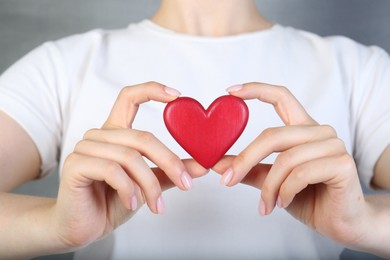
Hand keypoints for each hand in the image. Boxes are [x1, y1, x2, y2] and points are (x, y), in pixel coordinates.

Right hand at [52, 82, 207, 247]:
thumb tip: (202, 166)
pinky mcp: (75, 165)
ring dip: (149, 185)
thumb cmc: (113, 202)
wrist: (85, 228)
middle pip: (142, 137)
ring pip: (130, 157)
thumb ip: (169, 172)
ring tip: (157, 206)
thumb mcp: (147, 185)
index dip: (152, 90)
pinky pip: (112, 170)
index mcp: (116, 133)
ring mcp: (85, 148)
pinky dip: (128, 189)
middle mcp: (99, 135)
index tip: (177, 95)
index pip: (129, 98)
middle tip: (187, 184)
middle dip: (169, 162)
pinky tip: (132, 203)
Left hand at [213, 82, 368, 246]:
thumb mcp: (272, 181)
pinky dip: (285, 192)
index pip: (281, 97)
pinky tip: (283, 203)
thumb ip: (249, 169)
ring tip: (265, 205)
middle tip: (227, 180)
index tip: (231, 91)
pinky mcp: (342, 163)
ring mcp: (333, 145)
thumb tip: (217, 163)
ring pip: (285, 159)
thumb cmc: (308, 198)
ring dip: (269, 187)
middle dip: (245, 159)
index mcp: (303, 129)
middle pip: (273, 135)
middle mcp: (319, 132)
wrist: (341, 223)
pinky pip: (301, 173)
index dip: (257, 89)